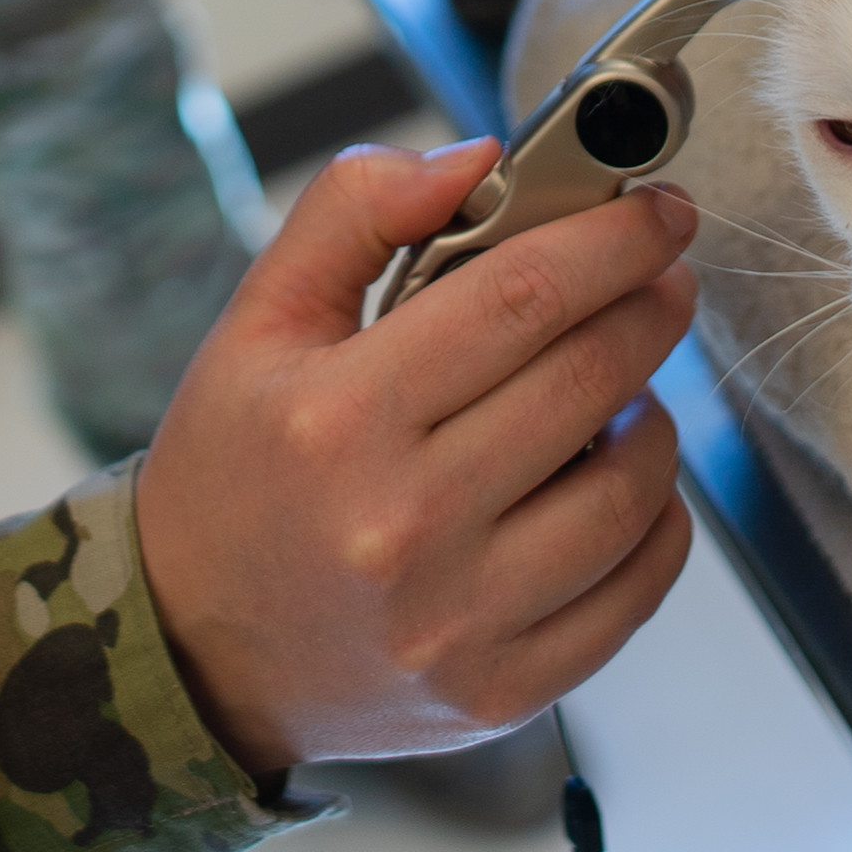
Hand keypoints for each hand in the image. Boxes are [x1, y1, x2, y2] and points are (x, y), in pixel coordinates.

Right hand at [139, 144, 698, 772]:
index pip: (520, 296)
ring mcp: (459, 622)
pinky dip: (656, 522)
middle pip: (588, 380)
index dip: (610, 240)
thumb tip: (481, 161)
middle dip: (648, 308)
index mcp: (338, 418)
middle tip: (662, 277)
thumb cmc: (232, 476)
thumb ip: (354, 211)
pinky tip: (621, 484)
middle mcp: (402, 525)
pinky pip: (636, 589)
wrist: (190, 654)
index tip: (656, 213)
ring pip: (633, 490)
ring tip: (625, 388)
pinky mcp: (500, 690)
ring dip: (658, 419)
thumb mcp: (256, 324)